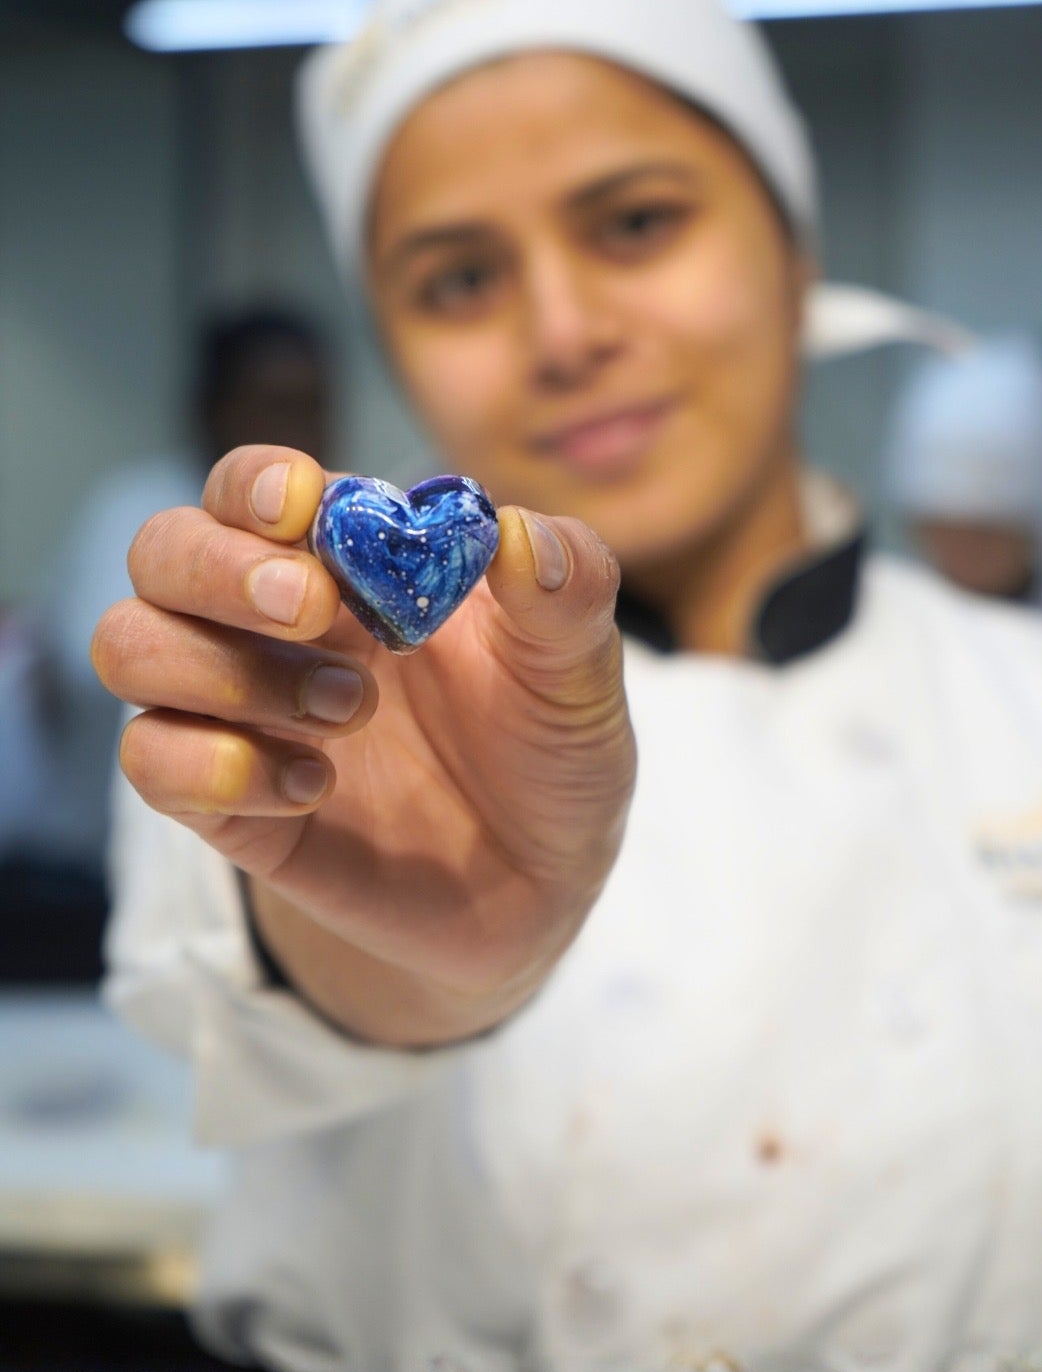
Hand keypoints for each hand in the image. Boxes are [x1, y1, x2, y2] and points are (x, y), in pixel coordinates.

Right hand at [92, 446, 634, 1045]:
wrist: (538, 887)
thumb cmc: (548, 748)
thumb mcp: (581, 668)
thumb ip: (568, 588)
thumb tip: (520, 534)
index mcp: (349, 562)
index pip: (250, 488)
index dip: (254, 484)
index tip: (300, 504)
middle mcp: (271, 625)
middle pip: (162, 550)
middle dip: (219, 568)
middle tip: (313, 608)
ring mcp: (240, 714)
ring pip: (129, 645)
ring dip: (222, 668)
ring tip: (348, 710)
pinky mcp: (226, 807)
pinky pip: (150, 763)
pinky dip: (219, 767)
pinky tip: (315, 786)